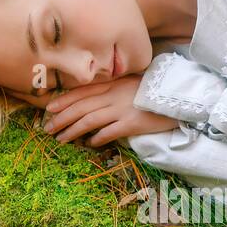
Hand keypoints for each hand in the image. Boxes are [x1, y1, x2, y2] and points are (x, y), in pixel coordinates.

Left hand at [42, 75, 177, 146]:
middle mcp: (113, 95)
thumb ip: (115, 88)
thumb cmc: (156, 90)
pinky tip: (89, 144)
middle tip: (47, 129)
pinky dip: (97, 138)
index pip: (82, 92)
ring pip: (89, 120)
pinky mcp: (131, 123)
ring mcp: (121, 109)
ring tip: (61, 140)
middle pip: (80, 107)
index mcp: (113, 84)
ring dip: (72, 131)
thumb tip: (97, 100)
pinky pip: (109, 132)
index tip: (49, 108)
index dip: (64, 100)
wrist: (178, 96)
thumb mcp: (133, 83)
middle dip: (61, 118)